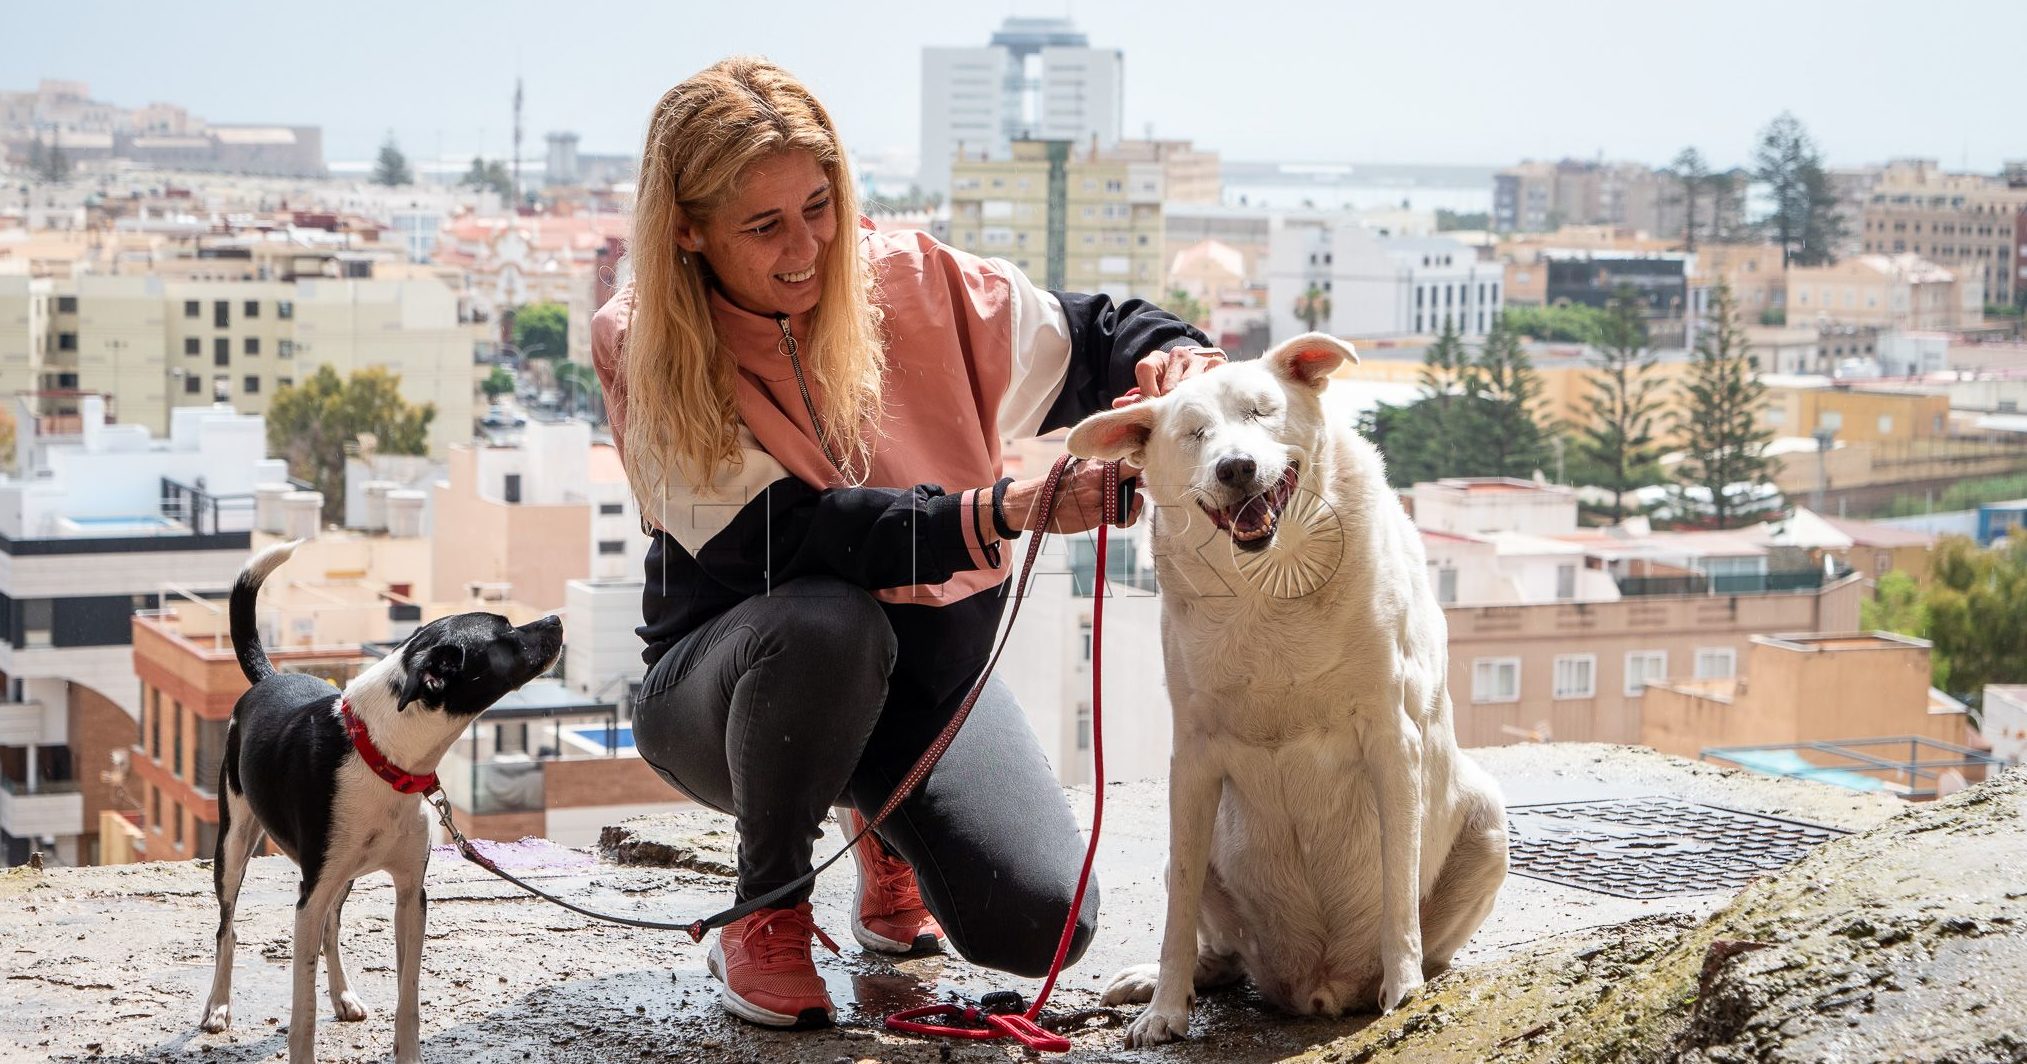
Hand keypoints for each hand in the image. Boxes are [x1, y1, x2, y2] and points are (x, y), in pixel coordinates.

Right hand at [993, 460, 1143, 538]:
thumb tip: (1124, 463)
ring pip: (1135, 498)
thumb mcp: (1078, 466)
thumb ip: (1099, 464)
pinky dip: (1127, 519)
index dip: (1141, 458)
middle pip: (1137, 473)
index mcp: (1095, 460)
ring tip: (1128, 507)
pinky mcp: (1097, 514)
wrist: (1034, 503)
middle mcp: (1099, 474)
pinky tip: (1120, 520)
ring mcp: (1099, 494)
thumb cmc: (1058, 485)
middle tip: (1140, 488)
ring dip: (1136, 504)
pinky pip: (1124, 516)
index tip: (1144, 464)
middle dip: (1143, 481)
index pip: (1128, 453)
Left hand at [1113, 345, 1226, 407]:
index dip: (1147, 390)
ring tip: (1190, 413)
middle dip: (1170, 403)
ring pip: (1191, 385)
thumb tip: (1117, 404)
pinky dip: (1208, 395)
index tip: (1152, 408)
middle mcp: (1177, 355)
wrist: (1200, 370)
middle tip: (1172, 418)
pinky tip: (1206, 404)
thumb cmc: (1170, 385)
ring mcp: (1197, 359)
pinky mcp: (1217, 364)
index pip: (1145, 369)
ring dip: (1189, 401)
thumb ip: (1137, 399)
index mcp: (1157, 360)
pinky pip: (1211, 381)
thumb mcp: (1153, 389)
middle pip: (1169, 383)